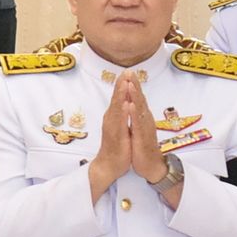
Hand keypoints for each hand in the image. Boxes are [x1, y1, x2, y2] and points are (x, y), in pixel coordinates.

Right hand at [89, 75, 145, 198]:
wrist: (109, 165)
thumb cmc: (116, 147)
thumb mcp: (120, 127)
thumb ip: (121, 116)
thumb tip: (125, 104)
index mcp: (114, 117)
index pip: (118, 98)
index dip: (122, 84)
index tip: (127, 72)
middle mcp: (111, 119)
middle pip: (116, 98)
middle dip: (121, 84)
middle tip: (125, 71)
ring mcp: (112, 127)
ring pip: (116, 108)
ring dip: (120, 94)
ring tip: (124, 82)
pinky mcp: (116, 136)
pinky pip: (119, 122)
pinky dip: (122, 112)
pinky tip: (125, 104)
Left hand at [124, 74, 167, 186]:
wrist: (151, 165)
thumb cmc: (143, 147)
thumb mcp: (138, 129)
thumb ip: (137, 116)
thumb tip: (134, 105)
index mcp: (143, 117)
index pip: (138, 98)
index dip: (133, 85)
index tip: (128, 72)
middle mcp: (145, 120)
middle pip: (140, 99)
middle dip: (135, 85)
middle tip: (130, 71)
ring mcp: (145, 128)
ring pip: (140, 109)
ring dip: (135, 96)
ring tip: (130, 83)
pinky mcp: (143, 137)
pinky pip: (138, 124)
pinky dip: (134, 113)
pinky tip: (131, 105)